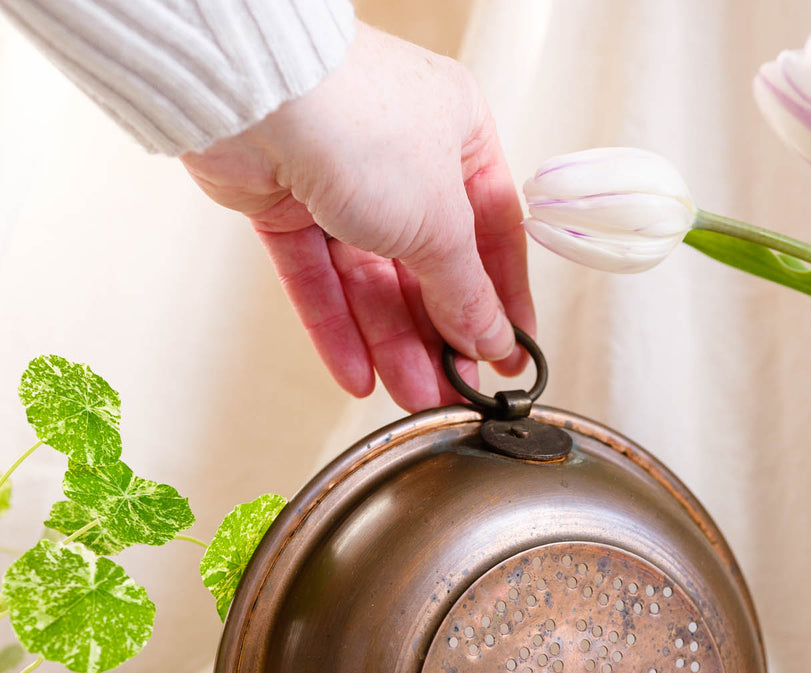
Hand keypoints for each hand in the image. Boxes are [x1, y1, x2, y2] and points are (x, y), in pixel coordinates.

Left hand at [181, 20, 535, 411]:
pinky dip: (337, 329)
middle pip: (427, 267)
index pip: (493, 233)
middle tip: (457, 389)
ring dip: (393, 344)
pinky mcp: (284, 204)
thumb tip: (490, 337)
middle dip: (439, 336)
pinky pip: (318, 280)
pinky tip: (358, 375)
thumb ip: (466, 292)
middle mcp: (401, 156)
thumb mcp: (442, 223)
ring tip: (414, 396)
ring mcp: (339, 180)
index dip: (502, 301)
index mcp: (458, 135)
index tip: (509, 355)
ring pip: (371, 281)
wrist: (258, 96)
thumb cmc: (361, 124)